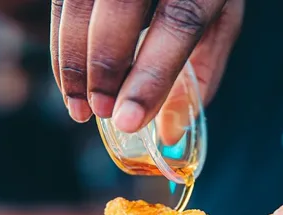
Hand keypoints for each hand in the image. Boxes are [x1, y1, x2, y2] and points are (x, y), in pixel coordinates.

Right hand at [51, 0, 243, 126]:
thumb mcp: (221, 20)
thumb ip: (203, 73)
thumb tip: (170, 132)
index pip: (178, 22)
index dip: (151, 76)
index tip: (127, 120)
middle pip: (120, 10)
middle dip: (105, 70)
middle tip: (103, 113)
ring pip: (79, 5)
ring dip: (73, 64)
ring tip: (80, 108)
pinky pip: (61, 3)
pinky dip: (61, 48)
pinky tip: (70, 82)